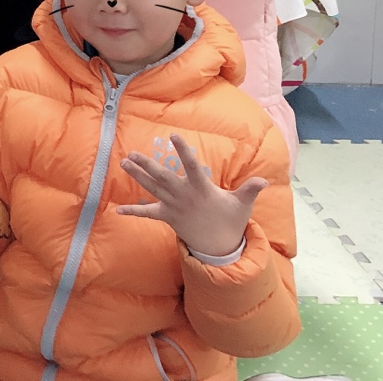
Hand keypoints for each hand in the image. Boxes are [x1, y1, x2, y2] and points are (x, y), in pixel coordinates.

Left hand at [117, 134, 266, 256]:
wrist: (219, 246)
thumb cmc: (230, 219)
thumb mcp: (242, 204)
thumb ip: (250, 190)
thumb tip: (264, 180)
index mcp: (202, 189)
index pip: (192, 166)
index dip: (183, 151)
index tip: (174, 136)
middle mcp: (185, 196)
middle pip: (163, 178)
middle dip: (147, 165)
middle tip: (131, 153)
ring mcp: (174, 207)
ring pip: (152, 189)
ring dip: (137, 176)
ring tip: (123, 163)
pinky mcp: (167, 217)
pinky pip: (148, 214)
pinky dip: (134, 211)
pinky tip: (118, 210)